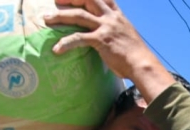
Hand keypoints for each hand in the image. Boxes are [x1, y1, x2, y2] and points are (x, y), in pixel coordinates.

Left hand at [45, 0, 174, 101]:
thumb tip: (109, 39)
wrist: (143, 64)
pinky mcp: (101, 40)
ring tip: (46, 19)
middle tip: (57, 1)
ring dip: (60, 16)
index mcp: (117, 16)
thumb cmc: (136, 56)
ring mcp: (105, 27)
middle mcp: (111, 17)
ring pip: (79, 15)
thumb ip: (116, 33)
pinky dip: (66, 43)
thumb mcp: (127, 37)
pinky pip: (79, 38)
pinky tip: (57, 49)